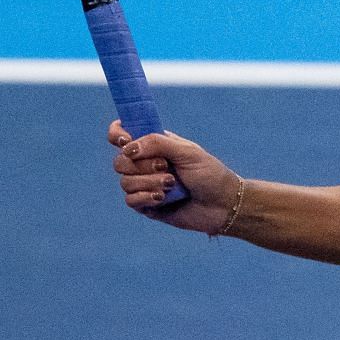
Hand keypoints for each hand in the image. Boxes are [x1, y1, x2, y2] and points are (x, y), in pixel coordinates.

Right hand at [108, 120, 242, 234]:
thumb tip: (128, 148)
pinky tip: (163, 199)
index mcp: (154, 144)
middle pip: (120, 161)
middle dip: (142, 165)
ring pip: (125, 182)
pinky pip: (130, 200)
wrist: (222, 204)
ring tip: (172, 185)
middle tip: (166, 166)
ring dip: (149, 182)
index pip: (122, 134)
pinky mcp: (146, 205)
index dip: (117, 135)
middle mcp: (146, 163)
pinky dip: (145, 197)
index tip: (126, 140)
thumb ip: (157, 143)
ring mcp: (145, 184)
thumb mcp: (187, 152)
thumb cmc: (209, 174)